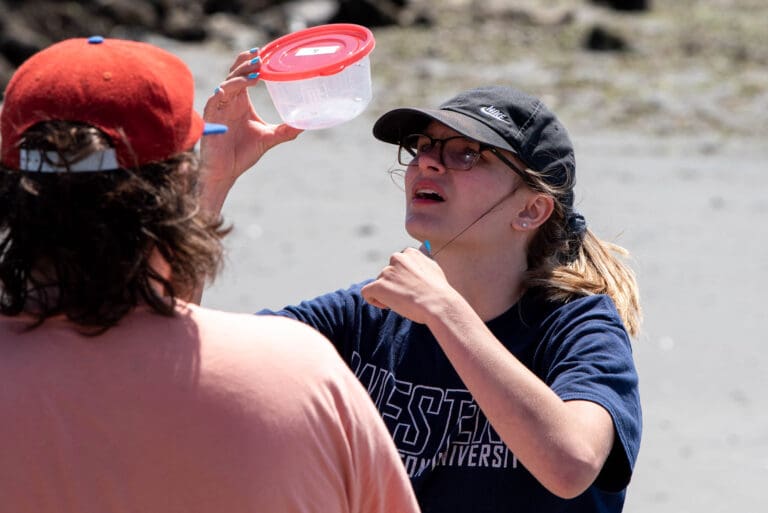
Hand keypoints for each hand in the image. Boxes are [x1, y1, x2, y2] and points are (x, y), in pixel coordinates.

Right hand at [200, 49, 302, 211]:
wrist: (225, 171)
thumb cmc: (243, 153)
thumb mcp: (269, 138)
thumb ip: (286, 130)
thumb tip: (305, 124)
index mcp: (241, 100)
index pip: (244, 74)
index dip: (251, 62)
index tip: (263, 52)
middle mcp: (229, 100)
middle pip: (235, 73)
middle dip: (246, 63)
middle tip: (260, 57)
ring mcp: (219, 107)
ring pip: (227, 83)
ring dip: (240, 77)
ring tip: (255, 72)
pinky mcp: (210, 116)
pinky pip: (216, 99)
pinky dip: (225, 92)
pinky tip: (233, 89)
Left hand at [361, 248, 459, 324]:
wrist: (438, 304)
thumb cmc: (439, 292)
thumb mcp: (434, 269)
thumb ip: (423, 261)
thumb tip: (423, 252)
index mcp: (409, 253)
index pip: (398, 265)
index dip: (402, 279)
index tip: (411, 288)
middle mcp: (397, 258)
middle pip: (387, 274)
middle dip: (393, 285)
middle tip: (407, 298)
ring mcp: (387, 272)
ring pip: (379, 284)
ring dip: (386, 294)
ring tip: (403, 303)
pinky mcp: (379, 285)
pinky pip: (367, 292)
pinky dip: (374, 300)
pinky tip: (387, 306)